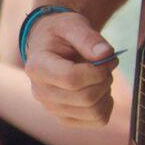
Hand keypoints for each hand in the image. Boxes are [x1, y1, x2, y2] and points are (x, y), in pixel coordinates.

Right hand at [24, 10, 116, 125]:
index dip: (97, 70)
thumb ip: (88, 37)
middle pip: (85, 98)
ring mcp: (52, 108)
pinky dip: (106, 105)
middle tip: (106, 64)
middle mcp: (40, 92)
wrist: (50, 45)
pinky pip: (97, 120)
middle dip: (104, 80)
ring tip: (100, 76)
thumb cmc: (60, 33)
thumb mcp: (71, 24)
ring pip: (93, 112)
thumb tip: (106, 54)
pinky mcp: (65, 118)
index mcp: (37, 67)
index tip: (106, 57)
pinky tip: (99, 89)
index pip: (71, 79)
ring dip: (106, 92)